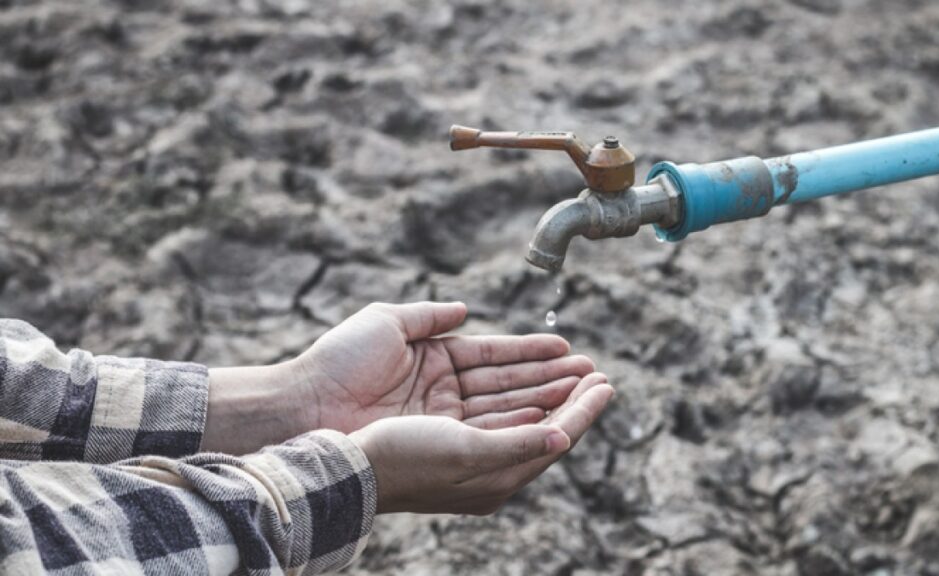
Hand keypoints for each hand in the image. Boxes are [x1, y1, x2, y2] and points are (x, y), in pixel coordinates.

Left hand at [296, 302, 594, 432]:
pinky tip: (560, 417)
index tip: (567, 348)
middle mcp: (445, 395)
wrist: (305, 405)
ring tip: (590, 390)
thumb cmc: (337, 361)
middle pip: (511, 386)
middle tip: (594, 372)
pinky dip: (528, 426)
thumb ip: (429, 315)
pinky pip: (495, 435)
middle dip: (554, 379)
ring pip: (511, 410)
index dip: (532, 353)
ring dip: (552, 401)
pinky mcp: (444, 446)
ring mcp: (446, 422)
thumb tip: (464, 309)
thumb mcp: (387, 323)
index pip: (495, 357)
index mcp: (435, 362)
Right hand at [351, 373, 613, 514]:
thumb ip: (518, 444)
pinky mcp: (449, 432)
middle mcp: (488, 466)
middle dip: (571, 395)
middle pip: (543, 424)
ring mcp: (468, 448)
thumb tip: (564, 436)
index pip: (555, 436)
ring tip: (574, 367)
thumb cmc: (405, 460)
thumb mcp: (467, 452)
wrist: (348, 465)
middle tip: (597, 370)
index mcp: (498, 478)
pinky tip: (529, 383)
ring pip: (520, 412)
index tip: (607, 383)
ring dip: (547, 388)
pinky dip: (517, 393)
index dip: (583, 409)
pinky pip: (495, 410)